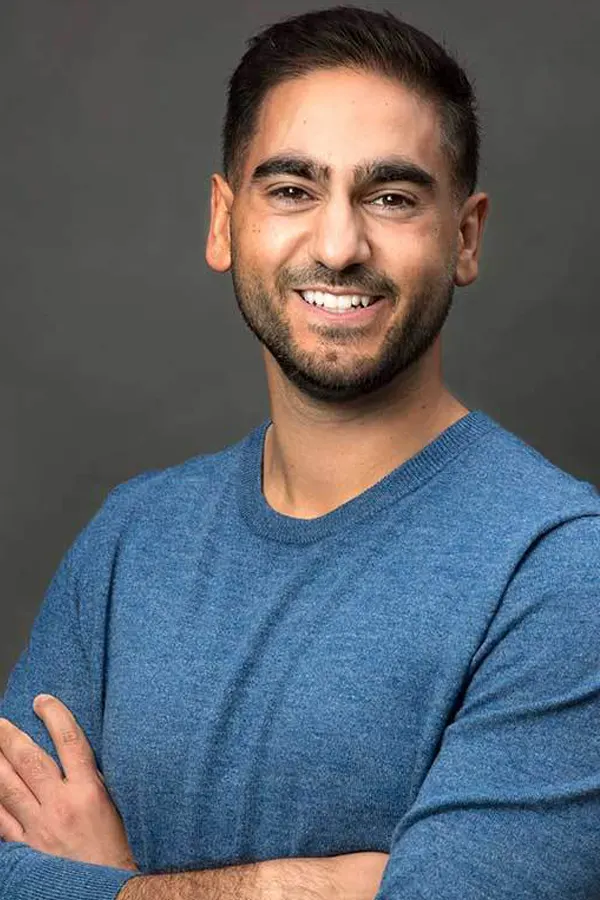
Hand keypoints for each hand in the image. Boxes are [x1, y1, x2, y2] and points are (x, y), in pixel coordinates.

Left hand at [0, 694, 137, 870]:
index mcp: (90, 791)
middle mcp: (62, 805)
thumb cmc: (117, 848)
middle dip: (10, 736)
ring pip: (9, 787)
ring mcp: (41, 828)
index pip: (69, 740)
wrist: (109, 891)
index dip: (54, 715)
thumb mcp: (114, 805)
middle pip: (31, 760)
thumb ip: (92, 779)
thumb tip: (73, 751)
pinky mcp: (27, 848)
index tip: (42, 701)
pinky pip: (1, 821)